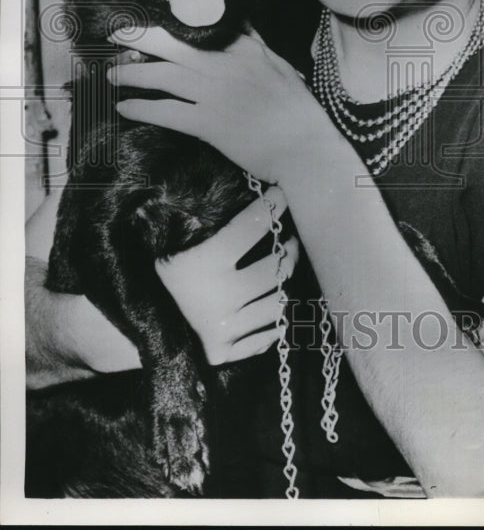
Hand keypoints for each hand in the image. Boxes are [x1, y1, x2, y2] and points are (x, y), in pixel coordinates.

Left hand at [106, 26, 331, 184]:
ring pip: (163, 76)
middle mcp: (226, 66)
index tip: (151, 17)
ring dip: (132, 74)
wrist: (306, 149)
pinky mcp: (209, 124)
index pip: (202, 26)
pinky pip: (166, 112)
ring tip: (112, 75)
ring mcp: (216, 94)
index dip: (172, 21)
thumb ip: (256, 46)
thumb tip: (241, 27)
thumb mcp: (281, 67)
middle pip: (172, 45)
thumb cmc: (298, 111)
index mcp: (245, 49)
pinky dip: (141, 109)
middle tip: (117, 37)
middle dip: (139, 38)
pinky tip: (125, 108)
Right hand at [155, 191, 299, 364]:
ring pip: (277, 303)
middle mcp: (216, 298)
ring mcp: (223, 329)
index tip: (280, 195)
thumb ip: (205, 224)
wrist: (134, 328)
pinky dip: (275, 320)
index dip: (271, 206)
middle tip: (290, 238)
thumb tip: (241, 189)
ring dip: (286, 283)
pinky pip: (268, 334)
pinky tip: (273, 301)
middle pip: (275, 268)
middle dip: (288, 249)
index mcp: (202, 264)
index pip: (251, 226)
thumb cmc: (162, 277)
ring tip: (286, 266)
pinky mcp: (225, 353)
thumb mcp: (174, 247)